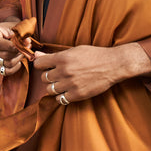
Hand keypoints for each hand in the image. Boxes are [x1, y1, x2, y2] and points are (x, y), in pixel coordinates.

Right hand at [0, 19, 24, 75]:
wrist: (4, 32)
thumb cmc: (11, 28)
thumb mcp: (15, 27)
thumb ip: (21, 34)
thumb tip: (27, 42)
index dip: (13, 47)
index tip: (26, 45)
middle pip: (4, 55)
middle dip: (19, 52)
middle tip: (28, 47)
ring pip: (6, 63)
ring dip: (18, 59)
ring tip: (24, 52)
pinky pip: (4, 71)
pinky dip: (14, 68)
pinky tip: (19, 61)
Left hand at [33, 42, 150, 104]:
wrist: (113, 65)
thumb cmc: (94, 55)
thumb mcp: (74, 51)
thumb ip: (54, 55)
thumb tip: (36, 54)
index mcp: (62, 58)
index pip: (39, 64)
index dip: (41, 65)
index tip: (47, 66)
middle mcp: (64, 71)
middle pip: (44, 78)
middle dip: (49, 77)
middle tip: (58, 75)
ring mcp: (70, 84)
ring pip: (50, 90)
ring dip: (55, 87)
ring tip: (64, 83)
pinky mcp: (77, 94)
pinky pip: (60, 99)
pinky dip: (62, 96)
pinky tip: (68, 91)